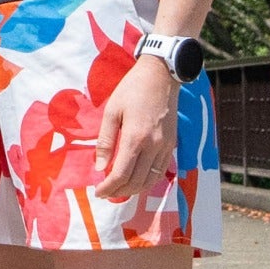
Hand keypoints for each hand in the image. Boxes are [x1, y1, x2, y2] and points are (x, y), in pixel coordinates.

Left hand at [93, 56, 179, 200]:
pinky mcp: (171, 144)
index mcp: (135, 138)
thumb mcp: (111, 111)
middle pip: (136, 181)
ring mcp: (165, 146)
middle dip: (119, 191)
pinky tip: (136, 180)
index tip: (98, 191)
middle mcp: (153, 146)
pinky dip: (147, 181)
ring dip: (134, 189)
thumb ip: (106, 142)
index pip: (121, 174)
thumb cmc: (132, 90)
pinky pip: (160, 171)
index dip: (108, 187)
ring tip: (119, 189)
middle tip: (105, 192)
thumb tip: (100, 168)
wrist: (161, 76)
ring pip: (150, 180)